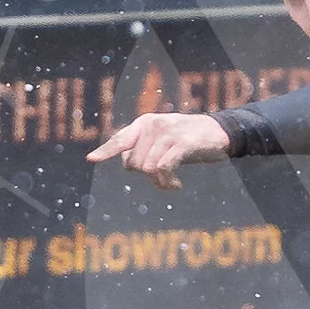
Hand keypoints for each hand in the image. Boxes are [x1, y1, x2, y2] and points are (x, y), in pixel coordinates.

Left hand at [87, 113, 230, 187]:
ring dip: (160, 183)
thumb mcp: (163, 139)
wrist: (218, 131)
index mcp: (144, 123)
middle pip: (135, 163)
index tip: (91, 159)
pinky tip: (176, 186)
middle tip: (162, 180)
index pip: (120, 139)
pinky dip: (168, 182)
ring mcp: (168, 133)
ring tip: (170, 184)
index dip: (105, 151)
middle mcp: (153, 125)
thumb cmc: (188, 139)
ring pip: (149, 168)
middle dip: (146, 177)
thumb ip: (144, 147)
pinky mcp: (183, 142)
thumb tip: (126, 165)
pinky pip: (164, 168)